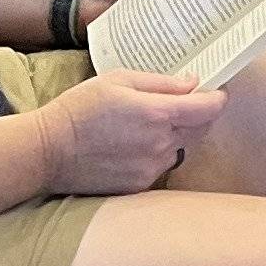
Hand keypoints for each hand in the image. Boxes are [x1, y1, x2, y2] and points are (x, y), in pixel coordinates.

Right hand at [36, 67, 223, 195]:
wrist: (47, 152)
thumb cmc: (80, 109)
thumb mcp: (118, 80)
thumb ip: (161, 82)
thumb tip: (193, 83)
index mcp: (157, 113)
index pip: (209, 108)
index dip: (217, 98)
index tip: (215, 91)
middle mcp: (160, 144)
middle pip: (201, 129)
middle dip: (199, 114)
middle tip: (183, 103)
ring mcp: (151, 168)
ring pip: (182, 148)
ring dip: (177, 135)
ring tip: (146, 125)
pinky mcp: (140, 185)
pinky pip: (162, 165)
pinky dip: (157, 153)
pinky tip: (132, 145)